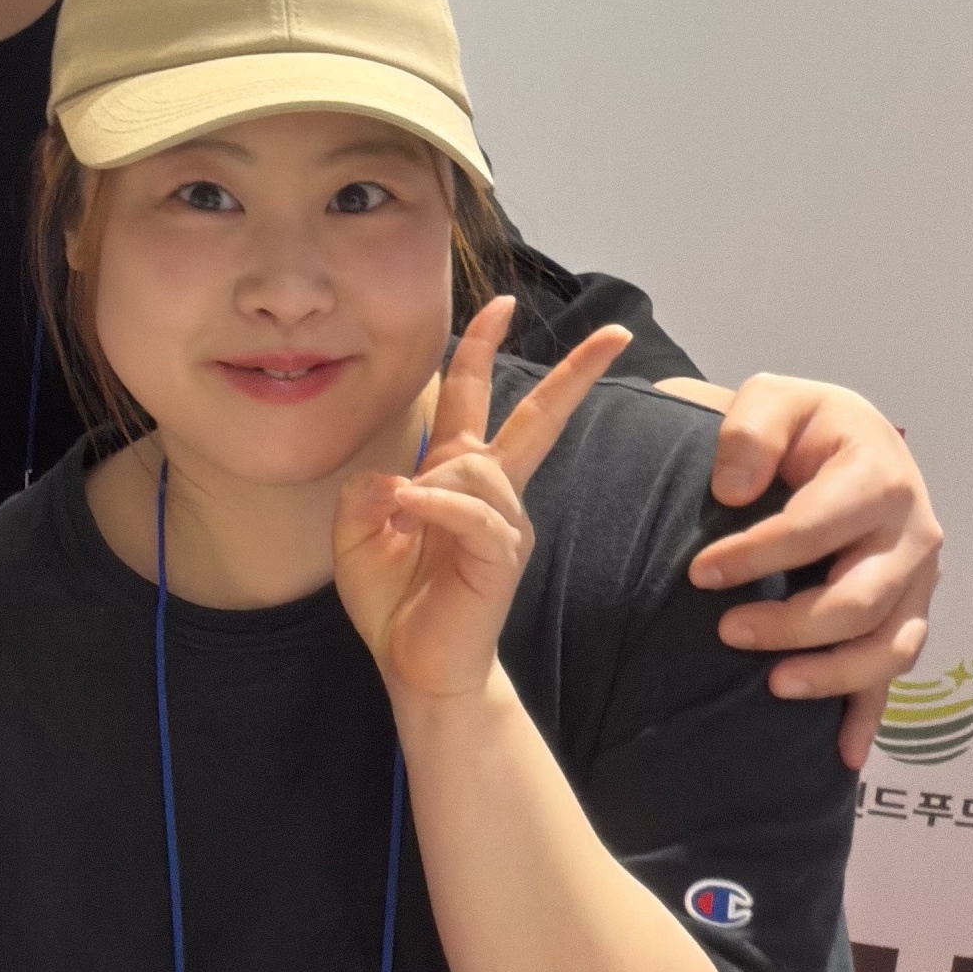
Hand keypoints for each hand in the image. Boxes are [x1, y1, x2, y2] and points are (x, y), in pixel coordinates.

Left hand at [330, 302, 628, 708]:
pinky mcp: (501, 556)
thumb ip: (365, 490)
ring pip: (474, 465)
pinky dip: (432, 505)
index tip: (500, 304)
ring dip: (430, 483)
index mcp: (457, 476)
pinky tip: (407, 515)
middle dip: (575, 373)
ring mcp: (504, 523)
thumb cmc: (395, 600)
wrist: (417, 667)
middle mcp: (491, 492)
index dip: (482, 349)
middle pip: (538, 417)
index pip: (475, 398)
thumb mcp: (357, 533)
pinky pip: (468, 510)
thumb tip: (395, 475)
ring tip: (404, 520)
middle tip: (615, 332)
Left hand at [683, 377, 944, 769]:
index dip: (758, 554)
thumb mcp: (773, 398)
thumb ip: (750, 429)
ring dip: (831, 675)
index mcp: (880, 475)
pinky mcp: (907, 614)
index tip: (700, 572)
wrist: (843, 443)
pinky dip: (871, 715)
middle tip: (727, 632)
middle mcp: (913, 533)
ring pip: (887, 647)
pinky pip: (895, 673)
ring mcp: (917, 582)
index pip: (817, 527)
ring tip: (773, 687)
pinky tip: (842, 755)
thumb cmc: (803, 426)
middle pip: (859, 600)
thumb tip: (733, 490)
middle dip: (791, 625)